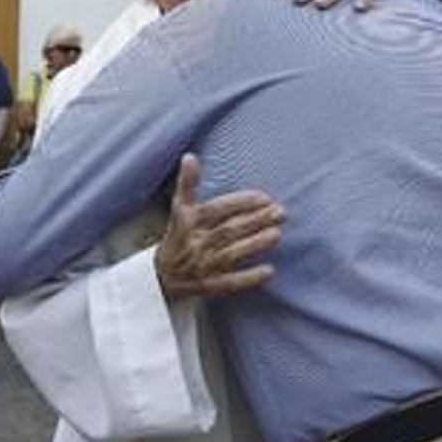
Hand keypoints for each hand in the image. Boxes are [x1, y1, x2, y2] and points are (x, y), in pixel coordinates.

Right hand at [155, 154, 283, 299]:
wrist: (161, 274)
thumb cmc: (179, 234)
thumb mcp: (180, 207)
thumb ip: (188, 183)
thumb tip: (190, 156)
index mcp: (190, 220)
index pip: (218, 209)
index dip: (241, 202)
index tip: (265, 198)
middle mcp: (196, 242)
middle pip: (229, 230)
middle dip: (255, 221)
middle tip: (280, 212)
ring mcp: (203, 265)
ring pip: (231, 254)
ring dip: (254, 245)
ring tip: (277, 235)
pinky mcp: (209, 285)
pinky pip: (230, 283)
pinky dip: (248, 278)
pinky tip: (269, 271)